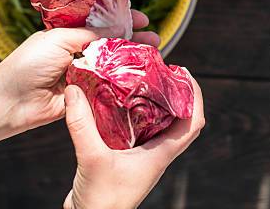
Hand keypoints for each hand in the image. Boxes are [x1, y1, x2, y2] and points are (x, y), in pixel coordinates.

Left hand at [0, 10, 159, 131]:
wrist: (11, 100)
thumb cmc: (29, 64)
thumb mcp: (60, 39)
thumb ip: (91, 34)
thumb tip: (119, 28)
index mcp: (70, 35)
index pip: (102, 23)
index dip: (123, 19)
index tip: (142, 19)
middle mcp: (79, 53)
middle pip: (113, 44)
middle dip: (135, 40)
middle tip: (155, 39)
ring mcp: (84, 75)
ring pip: (114, 65)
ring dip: (134, 60)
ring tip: (155, 54)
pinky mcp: (87, 95)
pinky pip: (109, 87)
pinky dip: (124, 83)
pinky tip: (140, 78)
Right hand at [62, 78, 204, 208]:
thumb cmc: (101, 202)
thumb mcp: (91, 157)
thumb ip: (82, 124)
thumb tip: (75, 92)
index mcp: (161, 155)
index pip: (193, 122)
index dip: (194, 95)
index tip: (184, 74)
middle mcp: (157, 155)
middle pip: (181, 121)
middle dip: (178, 95)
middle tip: (164, 73)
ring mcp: (144, 158)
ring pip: (160, 125)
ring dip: (157, 104)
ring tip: (145, 83)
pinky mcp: (128, 160)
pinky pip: (140, 132)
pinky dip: (136, 116)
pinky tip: (119, 106)